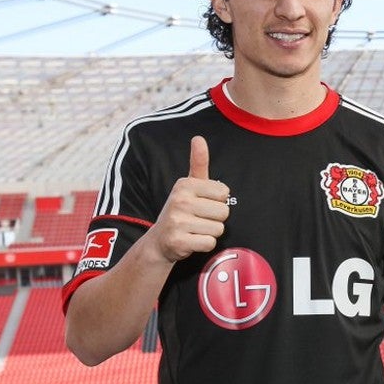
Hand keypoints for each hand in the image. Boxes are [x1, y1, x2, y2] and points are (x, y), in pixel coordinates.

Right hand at [150, 135, 230, 262]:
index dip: (217, 201)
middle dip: (216, 219)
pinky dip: (204, 245)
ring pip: (218, 229)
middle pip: (224, 212)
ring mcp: (177, 222)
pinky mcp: (178, 242)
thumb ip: (198, 163)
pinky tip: (192, 241)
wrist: (159, 240)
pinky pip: (210, 243)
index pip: (224, 193)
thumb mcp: (189, 185)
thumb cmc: (181, 210)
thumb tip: (198, 138)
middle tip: (198, 219)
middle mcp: (180, 201)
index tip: (202, 203)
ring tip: (195, 230)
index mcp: (185, 184)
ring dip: (210, 232)